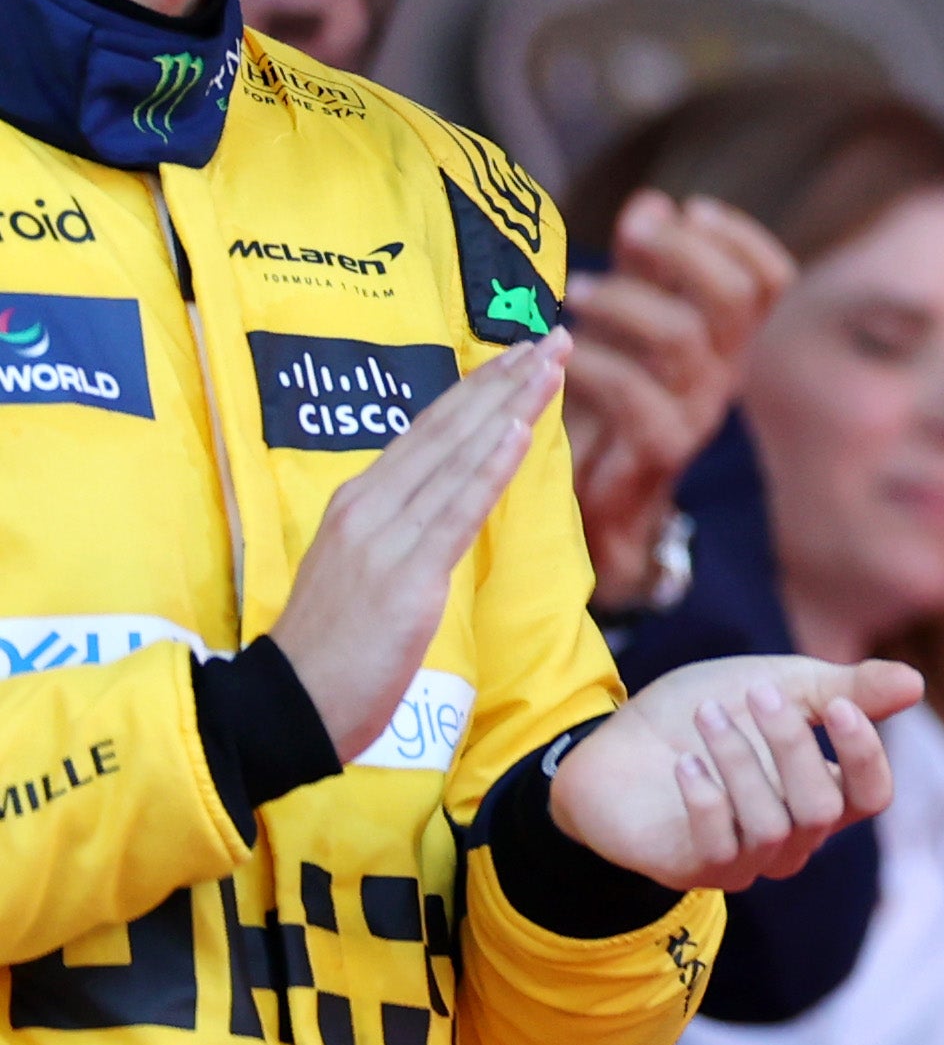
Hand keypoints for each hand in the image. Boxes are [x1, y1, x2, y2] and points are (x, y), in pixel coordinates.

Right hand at [272, 335, 564, 758]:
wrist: (287, 706)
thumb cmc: (330, 646)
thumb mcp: (363, 568)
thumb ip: (401, 529)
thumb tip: (444, 501)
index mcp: (358, 500)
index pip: (428, 430)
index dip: (478, 388)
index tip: (521, 353)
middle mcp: (369, 505)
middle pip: (447, 429)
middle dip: (506, 380)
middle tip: (556, 338)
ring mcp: (386, 537)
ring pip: (459, 457)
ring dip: (512, 406)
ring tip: (553, 364)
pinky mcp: (407, 576)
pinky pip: (457, 510)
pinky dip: (491, 466)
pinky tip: (520, 430)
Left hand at [547, 655, 923, 890]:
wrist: (610, 742)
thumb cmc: (705, 713)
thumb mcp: (780, 684)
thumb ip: (846, 688)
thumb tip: (916, 683)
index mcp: (820, 792)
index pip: (872, 796)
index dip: (865, 756)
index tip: (836, 705)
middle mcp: (791, 836)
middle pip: (822, 810)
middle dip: (790, 745)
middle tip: (753, 694)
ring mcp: (742, 860)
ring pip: (771, 827)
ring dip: (739, 761)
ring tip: (708, 715)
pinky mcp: (691, 870)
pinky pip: (718, 848)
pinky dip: (705, 799)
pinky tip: (683, 762)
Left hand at [570, 195, 793, 611]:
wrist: (586, 514)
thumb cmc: (599, 409)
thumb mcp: (622, 328)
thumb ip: (640, 270)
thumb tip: (651, 202)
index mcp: (723, 340)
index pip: (769, 278)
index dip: (738, 236)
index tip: (689, 208)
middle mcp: (724, 373)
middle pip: (738, 296)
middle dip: (682, 252)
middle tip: (627, 234)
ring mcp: (696, 414)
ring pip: (685, 337)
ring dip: (624, 302)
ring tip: (572, 293)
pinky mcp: (658, 454)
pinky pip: (636, 396)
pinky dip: (594, 363)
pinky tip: (559, 354)